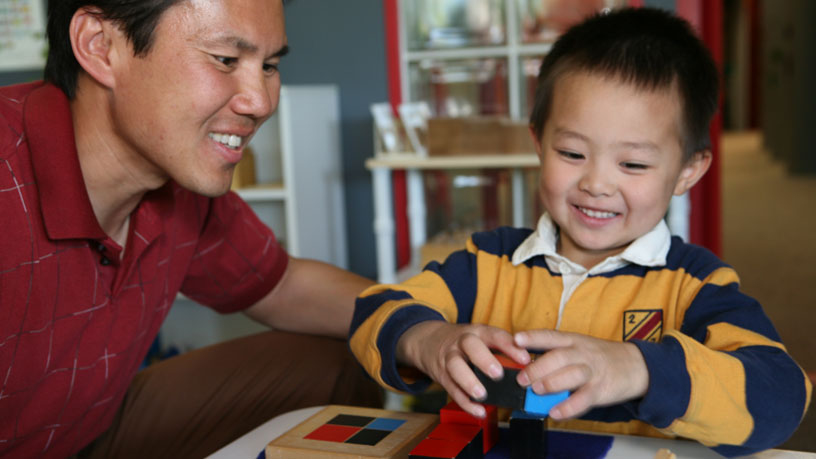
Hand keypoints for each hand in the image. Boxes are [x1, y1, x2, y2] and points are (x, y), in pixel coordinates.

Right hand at [397, 321, 530, 417]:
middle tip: (498, 374)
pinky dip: (465, 402)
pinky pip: (452, 389)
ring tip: (483, 395)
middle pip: (470, 346)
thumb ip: (502, 349)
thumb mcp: (481, 337)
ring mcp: (449, 358)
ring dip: (469, 381)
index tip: (524, 359)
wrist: (428, 341)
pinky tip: (478, 411)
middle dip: (484, 359)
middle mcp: (462, 342)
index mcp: (478, 332)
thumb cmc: (464, 342)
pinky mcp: (441, 375)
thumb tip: (530, 366)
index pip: (495, 335)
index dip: (509, 346)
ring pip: (456, 367)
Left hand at [514, 329, 648, 419]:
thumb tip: (525, 366)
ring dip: (551, 384)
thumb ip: (554, 354)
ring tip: (537, 391)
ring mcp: (592, 371)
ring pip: (571, 375)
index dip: (533, 337)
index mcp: (573, 340)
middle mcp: (582, 353)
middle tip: (522, 379)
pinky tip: (555, 412)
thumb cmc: (598, 356)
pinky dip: (568, 407)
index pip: (550, 336)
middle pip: (558, 357)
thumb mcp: (578, 346)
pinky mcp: (601, 390)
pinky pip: (583, 399)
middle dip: (537, 368)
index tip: (516, 339)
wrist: (635, 365)